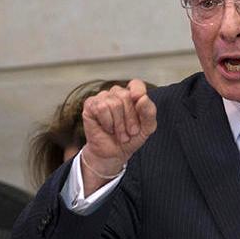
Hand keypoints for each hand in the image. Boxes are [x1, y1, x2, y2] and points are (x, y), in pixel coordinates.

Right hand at [81, 79, 156, 193]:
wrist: (113, 154)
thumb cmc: (129, 139)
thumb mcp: (147, 128)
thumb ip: (149, 112)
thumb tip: (143, 98)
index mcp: (132, 95)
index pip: (136, 84)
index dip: (138, 92)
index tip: (139, 102)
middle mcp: (116, 94)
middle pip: (125, 96)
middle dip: (130, 119)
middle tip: (130, 132)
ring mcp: (102, 98)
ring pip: (113, 103)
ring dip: (118, 124)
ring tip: (119, 133)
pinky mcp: (90, 105)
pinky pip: (101, 108)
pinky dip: (107, 123)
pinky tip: (107, 128)